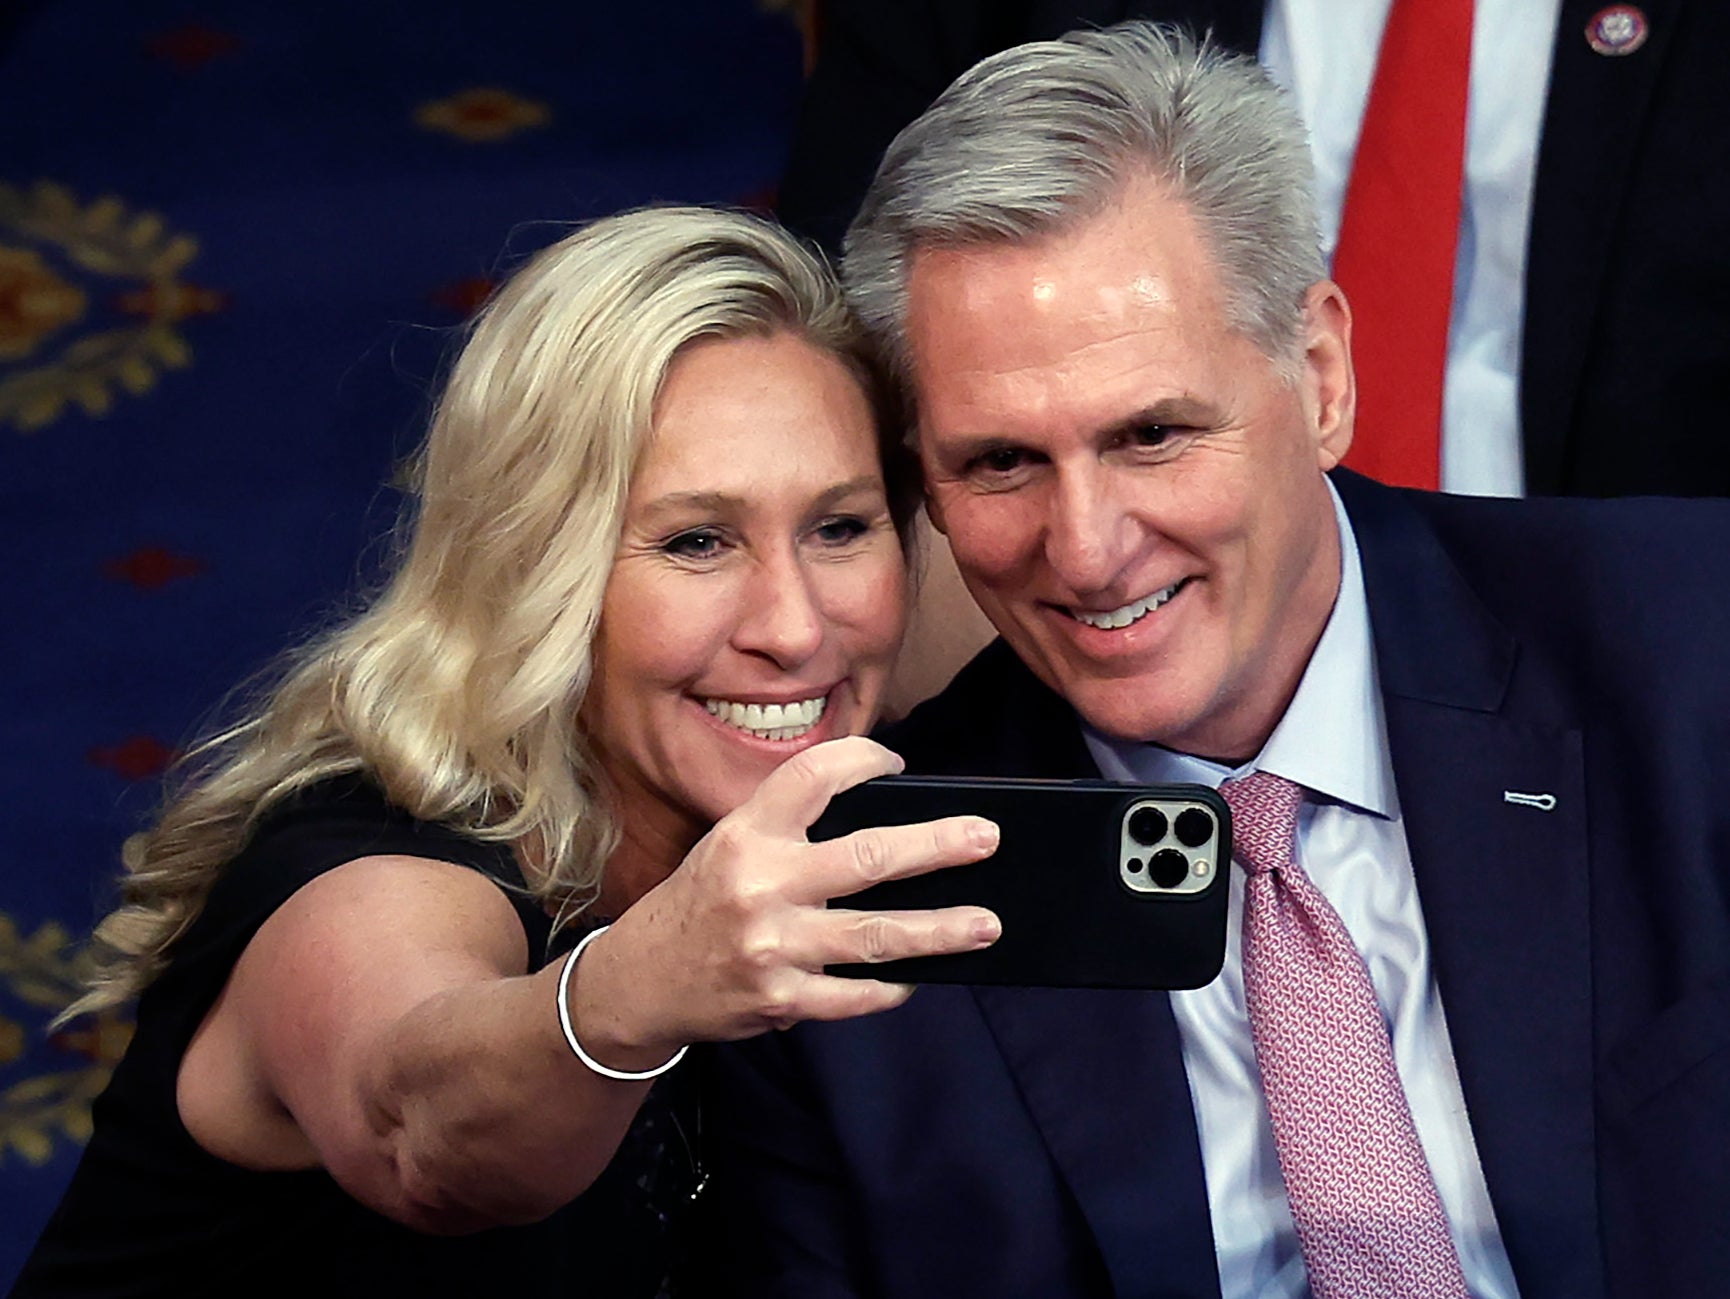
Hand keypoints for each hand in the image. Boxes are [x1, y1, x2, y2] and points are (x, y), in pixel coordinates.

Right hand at [566, 736, 999, 1062]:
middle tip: (986, 838)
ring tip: (985, 924)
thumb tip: (889, 822)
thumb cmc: (701, 903)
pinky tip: (920, 976)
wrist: (639, 980)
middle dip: (936, 848)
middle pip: (866, 858)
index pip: (814, 774)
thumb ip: (793, 831)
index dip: (864, 759)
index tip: (898, 763)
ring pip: (875, 936)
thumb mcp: (730, 846)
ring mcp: (772, 945)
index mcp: (748, 832)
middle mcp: (760, 883)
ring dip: (939, 930)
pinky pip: (855, 994)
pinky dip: (892, 986)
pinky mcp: (779, 998)